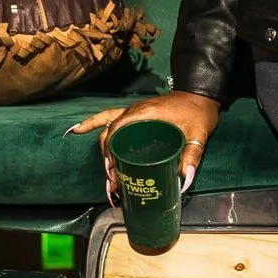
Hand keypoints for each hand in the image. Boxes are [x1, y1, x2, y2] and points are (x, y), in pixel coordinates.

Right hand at [69, 90, 221, 200]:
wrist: (199, 95)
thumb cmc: (197, 112)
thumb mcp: (197, 134)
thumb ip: (191, 156)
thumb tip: (183, 182)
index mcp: (144, 114)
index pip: (117, 131)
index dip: (111, 152)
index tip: (114, 172)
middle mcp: (134, 112)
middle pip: (109, 135)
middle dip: (107, 160)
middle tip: (112, 183)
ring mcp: (133, 113)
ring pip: (107, 129)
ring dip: (103, 151)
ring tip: (106, 175)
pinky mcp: (135, 116)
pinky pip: (109, 118)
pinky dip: (94, 124)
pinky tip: (77, 130)